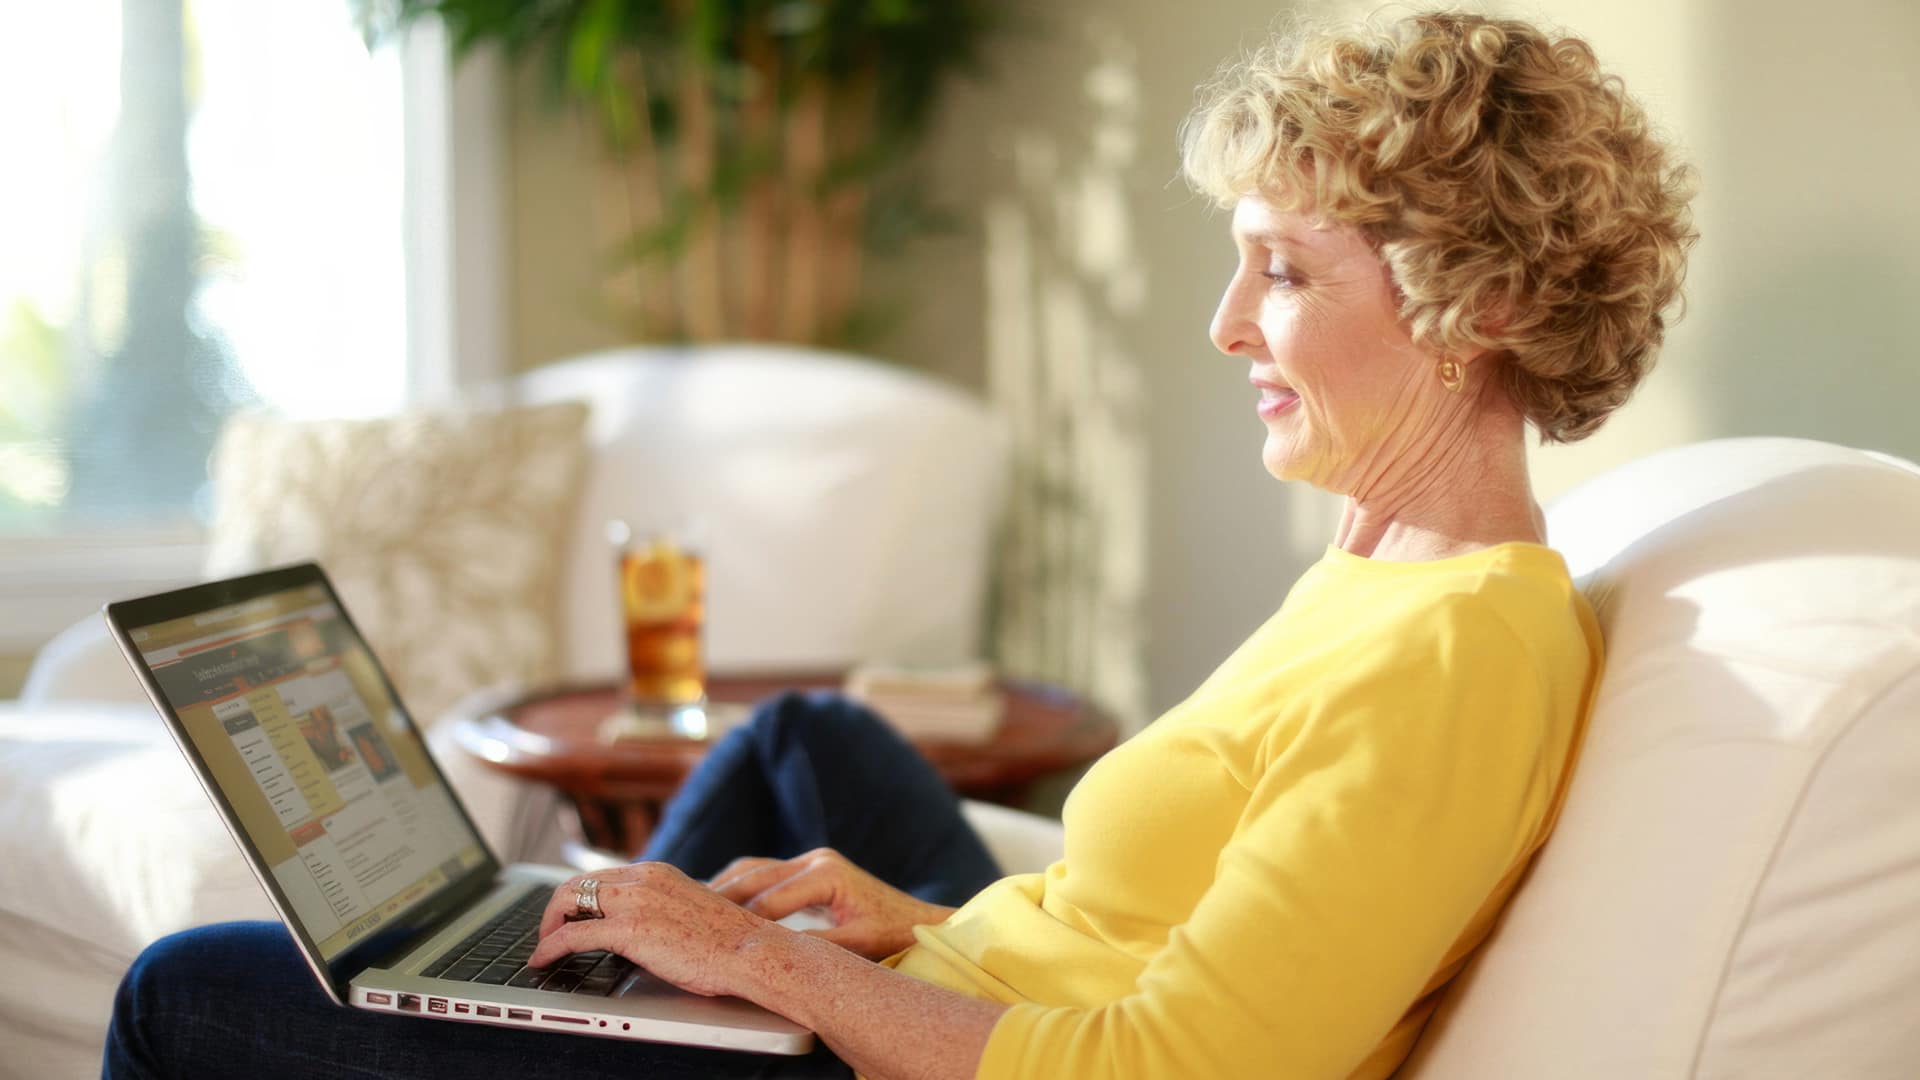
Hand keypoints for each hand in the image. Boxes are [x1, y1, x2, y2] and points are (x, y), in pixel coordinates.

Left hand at [528, 863, 770, 997]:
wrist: (749, 950)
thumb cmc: (729, 941)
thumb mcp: (689, 910)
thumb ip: (662, 908)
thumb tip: (643, 928)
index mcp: (656, 872)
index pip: (601, 875)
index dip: (577, 898)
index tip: (569, 917)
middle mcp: (642, 878)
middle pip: (577, 883)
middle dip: (556, 909)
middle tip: (550, 933)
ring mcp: (634, 901)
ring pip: (568, 899)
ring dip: (548, 925)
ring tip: (544, 947)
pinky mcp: (629, 929)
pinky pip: (573, 934)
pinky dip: (550, 947)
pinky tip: (544, 960)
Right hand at [709, 848, 954, 959]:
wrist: (916, 920)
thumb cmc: (891, 934)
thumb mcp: (856, 946)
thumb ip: (816, 948)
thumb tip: (774, 955)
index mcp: (827, 873)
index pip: (771, 900)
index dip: (742, 923)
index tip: (715, 940)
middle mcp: (816, 860)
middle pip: (754, 875)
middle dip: (720, 898)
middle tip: (687, 919)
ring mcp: (811, 860)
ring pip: (754, 868)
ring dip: (724, 887)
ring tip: (693, 909)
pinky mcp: (808, 868)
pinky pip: (763, 872)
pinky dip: (738, 885)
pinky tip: (716, 903)